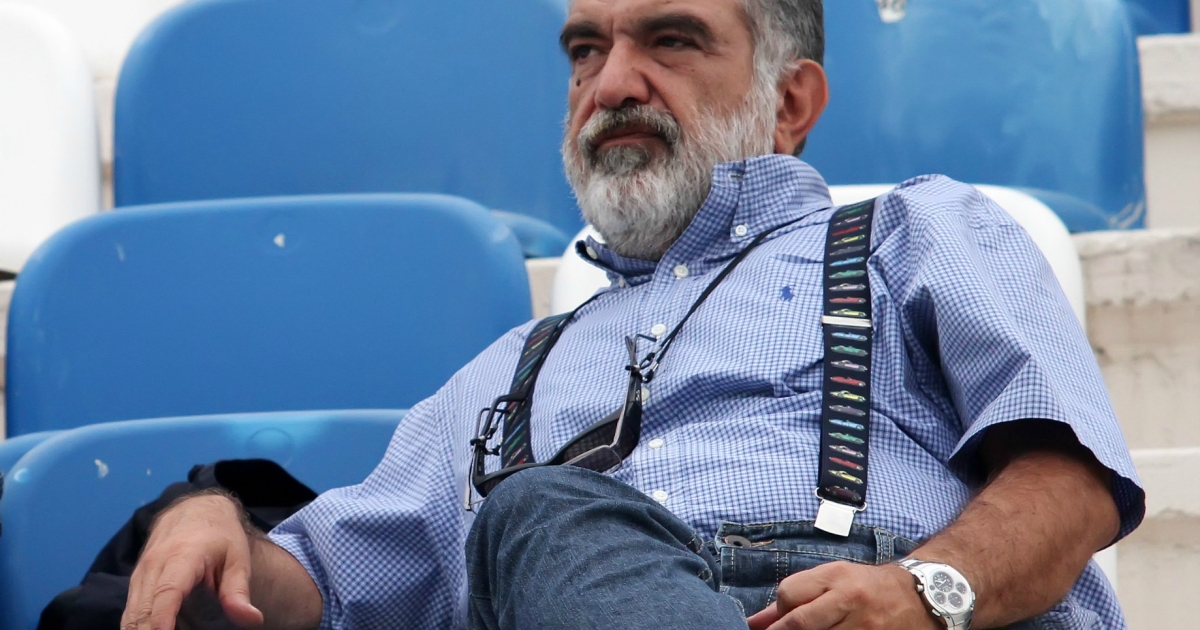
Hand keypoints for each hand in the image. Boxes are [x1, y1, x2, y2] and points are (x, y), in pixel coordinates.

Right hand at [122, 494, 264, 629]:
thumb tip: (252, 619)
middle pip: (144, 608)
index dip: (162, 621)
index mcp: (183, 556)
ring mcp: (142, 570)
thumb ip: (239, 592)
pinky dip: (136, 625)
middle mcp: (155, 563)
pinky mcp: (136, 577)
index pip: (167, 593)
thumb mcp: (238, 559)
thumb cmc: (221, 536)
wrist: (197, 509)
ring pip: (131, 611)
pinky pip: (130, 607)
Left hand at [745, 561, 938, 629]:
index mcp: (835, 576)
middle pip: (800, 622)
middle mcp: (849, 598)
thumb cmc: (866, 586)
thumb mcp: (832, 580)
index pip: (789, 594)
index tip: (778, 622)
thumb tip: (755, 622)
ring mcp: (864, 625)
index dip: (779, 613)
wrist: (920, 597)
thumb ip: (796, 597)